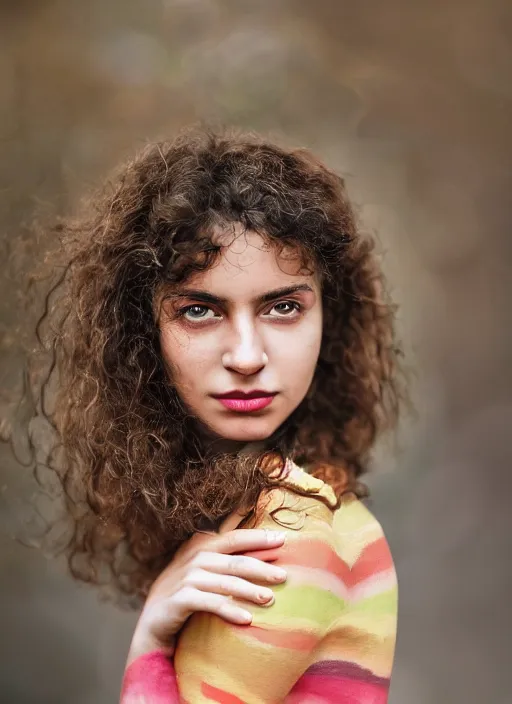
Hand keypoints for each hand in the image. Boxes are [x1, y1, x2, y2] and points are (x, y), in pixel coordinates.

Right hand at [126, 528, 286, 663]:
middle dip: (261, 567)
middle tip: (284, 576)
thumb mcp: (204, 568)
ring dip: (250, 590)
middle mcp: (195, 558)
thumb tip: (265, 548)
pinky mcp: (181, 599)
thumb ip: (227, 556)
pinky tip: (247, 619)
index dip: (258, 537)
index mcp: (202, 545)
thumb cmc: (187, 591)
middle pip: (235, 560)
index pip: (235, 537)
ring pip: (226, 582)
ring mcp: (186, 578)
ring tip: (270, 599)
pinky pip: (211, 604)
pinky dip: (230, 610)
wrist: (154, 620)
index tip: (282, 538)